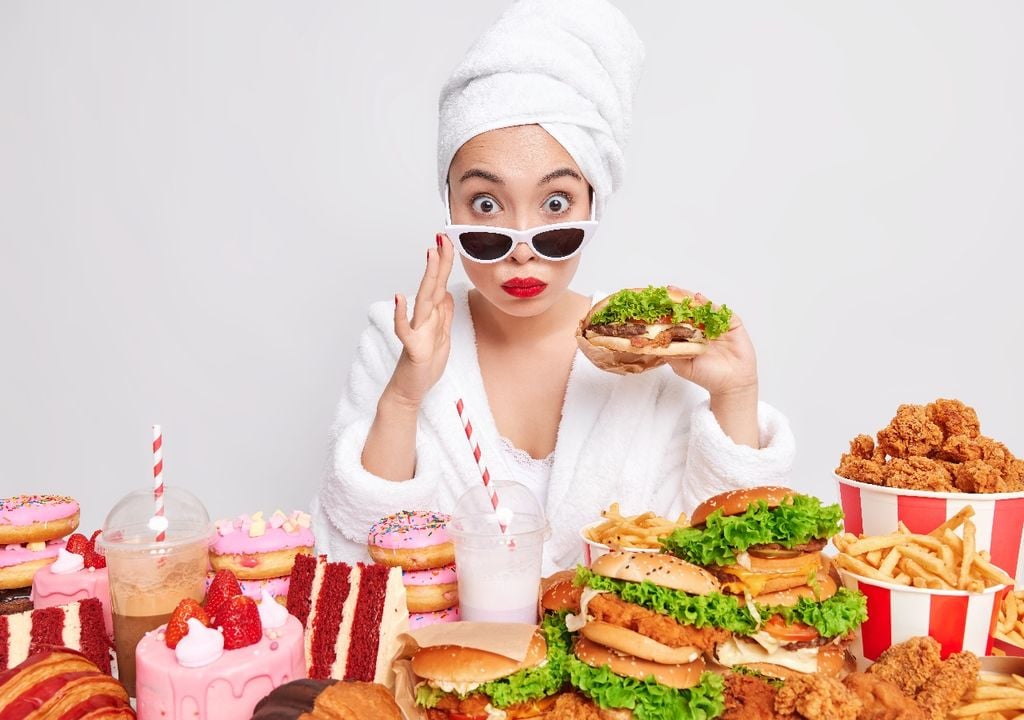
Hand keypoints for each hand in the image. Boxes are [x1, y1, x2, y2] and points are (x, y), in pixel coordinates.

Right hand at [387, 235, 455, 408]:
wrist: (410, 390)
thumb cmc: (424, 365)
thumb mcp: (441, 337)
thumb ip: (443, 315)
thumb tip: (446, 293)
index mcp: (432, 317)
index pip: (440, 285)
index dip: (445, 264)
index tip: (448, 241)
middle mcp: (423, 320)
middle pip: (433, 286)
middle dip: (439, 261)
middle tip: (442, 237)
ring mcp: (417, 332)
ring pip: (423, 301)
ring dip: (427, 277)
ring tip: (430, 255)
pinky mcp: (412, 348)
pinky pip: (404, 329)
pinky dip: (400, 314)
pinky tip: (399, 298)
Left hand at [666, 287, 759, 446]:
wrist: (731, 384)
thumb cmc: (708, 376)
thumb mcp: (682, 366)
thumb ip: (670, 353)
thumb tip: (652, 344)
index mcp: (692, 336)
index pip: (679, 319)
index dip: (668, 311)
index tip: (656, 303)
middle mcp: (704, 328)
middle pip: (690, 310)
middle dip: (678, 300)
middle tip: (666, 291)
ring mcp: (718, 325)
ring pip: (703, 308)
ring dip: (690, 299)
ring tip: (678, 291)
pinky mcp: (732, 324)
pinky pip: (721, 311)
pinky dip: (710, 304)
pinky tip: (699, 299)